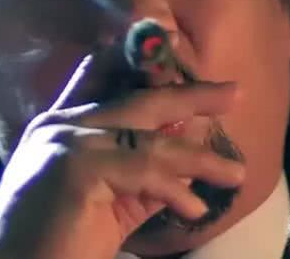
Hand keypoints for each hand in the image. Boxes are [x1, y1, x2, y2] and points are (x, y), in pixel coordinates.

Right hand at [0, 44, 245, 258]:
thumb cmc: (55, 241)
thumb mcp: (108, 203)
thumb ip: (141, 177)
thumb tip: (188, 160)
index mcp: (62, 127)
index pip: (102, 79)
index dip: (139, 65)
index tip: (173, 50)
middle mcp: (63, 125)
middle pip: (138, 99)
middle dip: (190, 95)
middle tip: (233, 93)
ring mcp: (68, 142)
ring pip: (149, 139)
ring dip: (199, 158)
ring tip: (234, 174)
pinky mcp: (77, 168)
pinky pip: (142, 170)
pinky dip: (175, 189)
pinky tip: (194, 208)